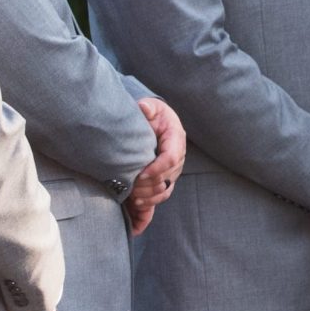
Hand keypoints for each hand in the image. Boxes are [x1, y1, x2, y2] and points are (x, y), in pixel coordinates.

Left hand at [125, 98, 187, 236]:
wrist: (156, 121)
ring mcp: (174, 167)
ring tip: (134, 197)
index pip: (171, 157)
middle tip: (131, 186)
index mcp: (176, 137)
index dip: (157, 168)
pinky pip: (165, 192)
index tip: (139, 174)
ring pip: (167, 186)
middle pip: (169, 175)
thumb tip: (143, 107)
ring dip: (151, 194)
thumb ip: (148, 107)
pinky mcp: (168, 175)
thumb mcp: (152, 107)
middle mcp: (178, 154)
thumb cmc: (152, 114)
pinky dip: (153, 200)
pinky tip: (138, 203)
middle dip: (150, 183)